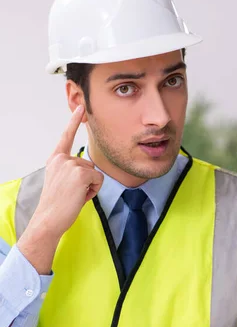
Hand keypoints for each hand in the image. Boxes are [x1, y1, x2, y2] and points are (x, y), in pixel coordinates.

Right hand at [17, 106, 103, 273]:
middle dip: (87, 181)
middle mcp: (61, 159)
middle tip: (71, 194)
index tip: (80, 107)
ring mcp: (71, 165)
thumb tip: (87, 169)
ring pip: (95, 173)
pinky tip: (80, 197)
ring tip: (74, 196)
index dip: (74, 121)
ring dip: (90, 187)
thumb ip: (70, 170)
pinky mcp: (81, 174)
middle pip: (89, 165)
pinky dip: (93, 191)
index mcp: (55, 160)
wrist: (48, 219)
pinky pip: (99, 180)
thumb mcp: (61, 182)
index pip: (66, 137)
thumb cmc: (57, 205)